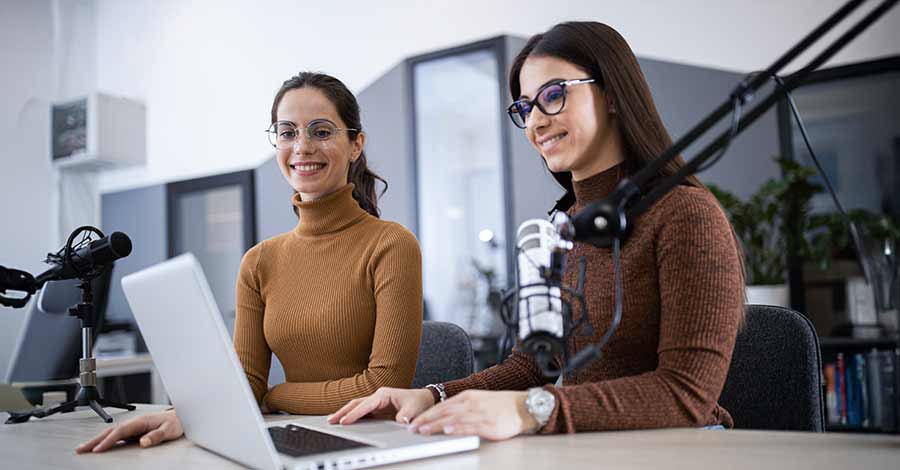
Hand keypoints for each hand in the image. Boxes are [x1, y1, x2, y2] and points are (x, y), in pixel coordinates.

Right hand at [75, 410, 183, 452]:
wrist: (179, 417)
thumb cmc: (174, 423)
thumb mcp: (168, 430)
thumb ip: (156, 436)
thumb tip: (143, 442)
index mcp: (140, 421)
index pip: (120, 432)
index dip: (107, 441)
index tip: (97, 450)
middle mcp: (133, 422)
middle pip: (110, 431)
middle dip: (94, 440)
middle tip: (80, 449)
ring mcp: (132, 426)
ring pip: (110, 433)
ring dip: (96, 440)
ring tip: (83, 448)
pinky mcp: (132, 431)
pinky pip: (115, 436)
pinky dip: (104, 440)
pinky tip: (98, 446)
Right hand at [328, 387, 434, 424]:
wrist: (423, 399)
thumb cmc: (418, 402)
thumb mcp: (413, 409)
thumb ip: (405, 415)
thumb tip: (399, 421)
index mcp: (384, 394)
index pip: (365, 405)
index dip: (355, 414)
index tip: (345, 421)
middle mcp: (378, 396)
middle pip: (356, 403)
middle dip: (343, 412)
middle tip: (331, 420)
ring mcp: (376, 401)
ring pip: (356, 406)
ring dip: (344, 412)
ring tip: (332, 420)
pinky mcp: (376, 407)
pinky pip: (361, 410)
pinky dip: (351, 414)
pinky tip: (343, 420)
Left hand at [409, 390, 537, 440]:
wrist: (523, 406)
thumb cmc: (501, 406)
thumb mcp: (479, 401)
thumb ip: (463, 407)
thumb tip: (445, 417)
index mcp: (468, 396)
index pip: (442, 405)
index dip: (426, 414)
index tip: (414, 421)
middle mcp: (472, 403)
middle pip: (444, 412)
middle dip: (426, 420)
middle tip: (412, 428)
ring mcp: (480, 413)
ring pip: (454, 419)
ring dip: (436, 425)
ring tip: (423, 431)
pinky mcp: (489, 424)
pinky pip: (470, 426)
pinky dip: (458, 428)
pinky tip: (448, 431)